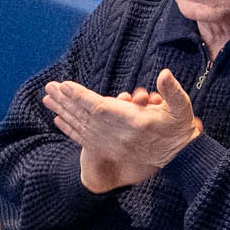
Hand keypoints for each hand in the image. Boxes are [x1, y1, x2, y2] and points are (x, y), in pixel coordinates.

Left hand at [44, 71, 202, 193]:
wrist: (179, 156)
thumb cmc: (180, 127)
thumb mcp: (182, 106)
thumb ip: (172, 90)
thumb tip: (165, 74)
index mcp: (134, 122)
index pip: (101, 108)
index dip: (81, 96)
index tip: (65, 85)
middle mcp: (119, 136)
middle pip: (85, 117)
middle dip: (65, 101)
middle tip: (48, 87)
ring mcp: (114, 145)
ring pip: (82, 127)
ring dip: (64, 112)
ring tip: (47, 100)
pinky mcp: (111, 150)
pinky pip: (85, 140)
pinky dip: (70, 129)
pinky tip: (58, 120)